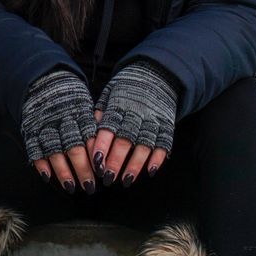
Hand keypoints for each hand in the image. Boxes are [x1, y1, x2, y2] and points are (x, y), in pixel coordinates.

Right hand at [21, 68, 97, 194]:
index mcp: (80, 112)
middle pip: (74, 148)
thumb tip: (105, 149)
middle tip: (90, 186)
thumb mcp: (85, 104)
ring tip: (71, 186)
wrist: (43, 80)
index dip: (96, 156)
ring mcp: (45, 125)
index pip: (90, 137)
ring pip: (55, 151)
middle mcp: (63, 120)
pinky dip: (41, 164)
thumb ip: (93, 125)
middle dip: (83, 169)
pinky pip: (35, 148)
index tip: (102, 171)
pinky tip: (48, 176)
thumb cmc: (70, 96)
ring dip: (63, 172)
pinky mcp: (31, 129)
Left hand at [89, 59, 176, 188]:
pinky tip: (149, 171)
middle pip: (125, 140)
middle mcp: (136, 114)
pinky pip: (164, 144)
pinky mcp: (167, 126)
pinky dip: (158, 159)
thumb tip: (88, 132)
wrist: (157, 74)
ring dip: (135, 164)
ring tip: (126, 180)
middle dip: (116, 161)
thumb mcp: (110, 93)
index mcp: (119, 106)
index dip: (102, 146)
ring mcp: (153, 120)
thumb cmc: (127, 88)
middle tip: (108, 178)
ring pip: (144, 145)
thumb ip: (100, 112)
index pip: (108, 128)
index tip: (96, 162)